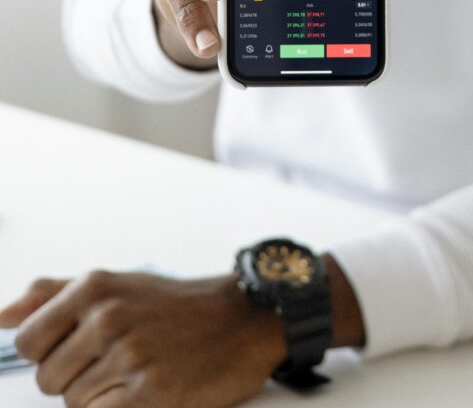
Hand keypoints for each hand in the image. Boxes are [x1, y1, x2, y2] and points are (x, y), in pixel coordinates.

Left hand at [0, 271, 286, 406]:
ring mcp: (130, 355)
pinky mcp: (153, 393)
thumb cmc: (173, 305)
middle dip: (76, 379)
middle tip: (118, 361)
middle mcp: (107, 317)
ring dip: (102, 399)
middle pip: (49, 380)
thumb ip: (53, 295)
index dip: (48, 354)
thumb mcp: (115, 284)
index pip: (27, 341)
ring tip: (138, 373)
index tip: (77, 350)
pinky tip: (146, 392)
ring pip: (75, 405)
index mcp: (93, 288)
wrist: (241, 318)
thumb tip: (0, 316)